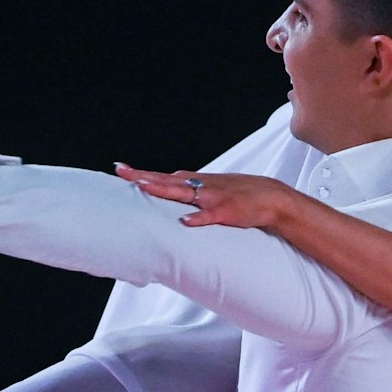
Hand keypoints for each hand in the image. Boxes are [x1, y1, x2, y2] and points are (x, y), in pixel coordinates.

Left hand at [113, 164, 298, 229]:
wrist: (271, 198)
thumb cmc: (239, 194)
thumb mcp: (211, 188)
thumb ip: (189, 187)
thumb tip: (167, 185)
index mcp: (196, 182)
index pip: (163, 176)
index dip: (142, 173)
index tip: (120, 169)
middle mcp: (201, 186)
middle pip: (166, 180)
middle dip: (143, 177)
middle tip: (121, 171)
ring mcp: (214, 198)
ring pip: (184, 192)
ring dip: (163, 189)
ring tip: (142, 186)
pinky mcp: (227, 212)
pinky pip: (211, 216)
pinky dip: (198, 218)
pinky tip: (185, 221)